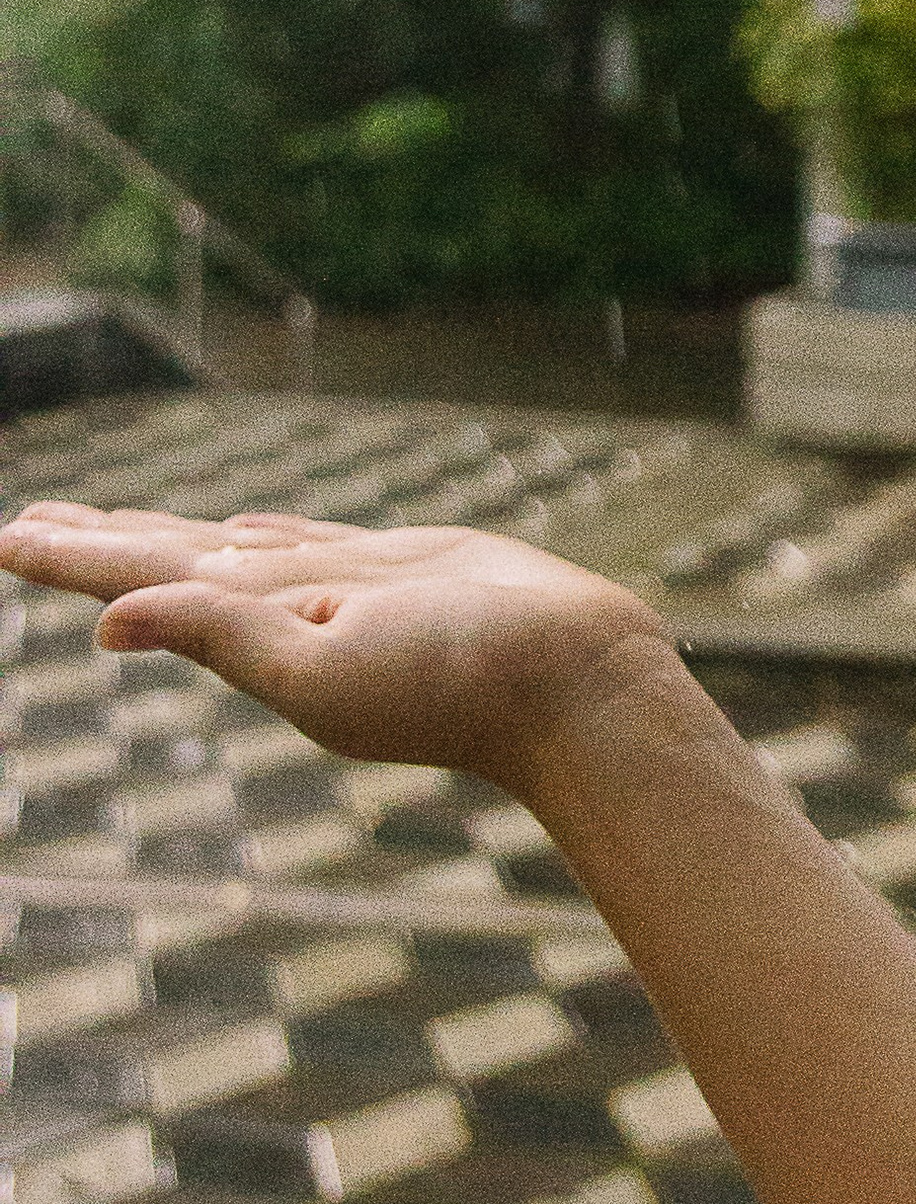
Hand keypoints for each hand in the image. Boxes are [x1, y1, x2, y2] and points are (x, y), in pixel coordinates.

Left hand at [0, 502, 679, 805]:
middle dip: (98, 542)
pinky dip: (262, 534)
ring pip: (233, 548)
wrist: (572, 679)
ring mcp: (344, 588)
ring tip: (110, 522)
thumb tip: (107, 623)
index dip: (74, 558)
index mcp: (255, 636)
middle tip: (28, 522)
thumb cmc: (454, 681)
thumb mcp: (319, 667)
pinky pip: (310, 542)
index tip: (7, 536)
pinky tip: (240, 532)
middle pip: (172, 561)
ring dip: (166, 534)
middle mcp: (287, 610)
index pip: (143, 582)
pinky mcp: (401, 566)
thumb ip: (218, 634)